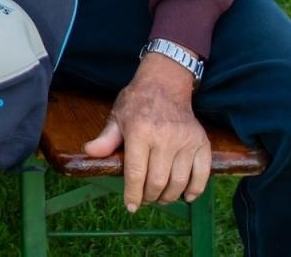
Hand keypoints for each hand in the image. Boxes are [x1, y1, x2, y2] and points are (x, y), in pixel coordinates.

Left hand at [82, 51, 208, 211]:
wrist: (165, 84)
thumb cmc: (137, 103)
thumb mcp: (117, 117)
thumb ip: (106, 139)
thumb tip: (89, 152)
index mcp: (140, 132)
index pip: (136, 173)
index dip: (133, 194)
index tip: (131, 206)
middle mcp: (165, 138)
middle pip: (158, 181)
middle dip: (149, 197)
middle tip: (145, 199)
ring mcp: (186, 141)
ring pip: (179, 182)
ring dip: (169, 197)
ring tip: (160, 197)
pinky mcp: (202, 143)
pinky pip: (202, 175)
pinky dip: (194, 190)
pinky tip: (185, 196)